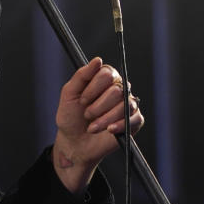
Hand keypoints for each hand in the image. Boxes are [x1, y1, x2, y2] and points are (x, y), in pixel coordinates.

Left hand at [52, 57, 144, 194]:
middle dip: (98, 105)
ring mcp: (127, 105)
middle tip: (87, 114)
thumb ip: (82, 75)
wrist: (74, 142)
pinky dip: (118, 125)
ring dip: (105, 118)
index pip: (108, 73)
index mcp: (103, 79)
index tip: (82, 99)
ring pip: (125, 105)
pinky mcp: (133, 122)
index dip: (94, 87)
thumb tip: (98, 60)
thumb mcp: (70, 93)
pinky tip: (108, 130)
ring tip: (93, 126)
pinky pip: (133, 119)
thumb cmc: (71, 117)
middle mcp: (118, 89)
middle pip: (117, 90)